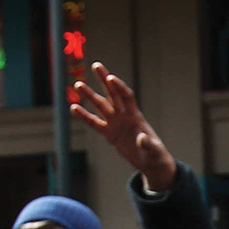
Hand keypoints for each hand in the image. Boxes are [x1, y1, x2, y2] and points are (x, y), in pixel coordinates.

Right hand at [69, 64, 175, 193]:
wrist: (150, 162)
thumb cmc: (155, 154)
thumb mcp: (153, 150)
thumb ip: (147, 143)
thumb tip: (141, 137)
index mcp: (136, 116)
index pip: (126, 97)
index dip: (119, 87)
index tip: (110, 78)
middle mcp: (124, 116)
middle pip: (113, 94)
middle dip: (104, 80)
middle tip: (96, 66)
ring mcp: (116, 123)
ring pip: (101, 106)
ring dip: (90, 96)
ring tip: (78, 85)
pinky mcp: (109, 134)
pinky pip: (94, 124)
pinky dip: (84, 117)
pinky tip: (74, 108)